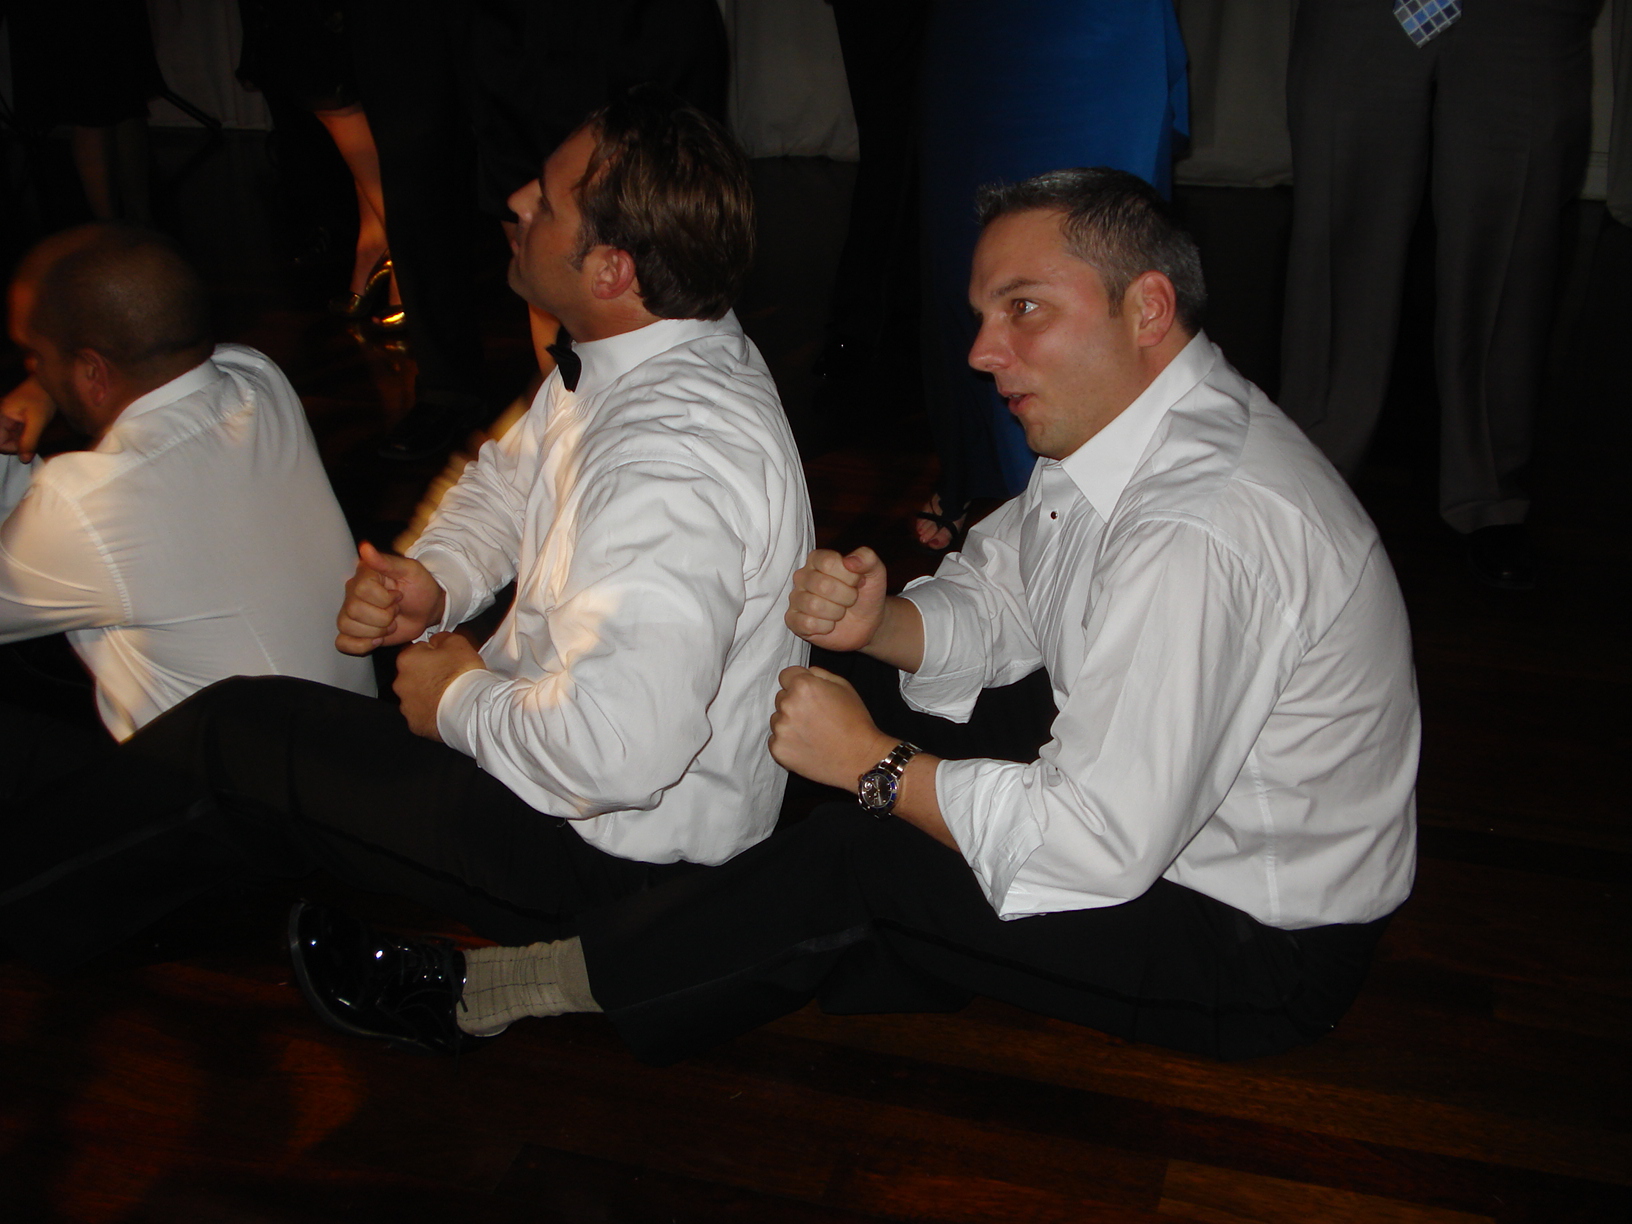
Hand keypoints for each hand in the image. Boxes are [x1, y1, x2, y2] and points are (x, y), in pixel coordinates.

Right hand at [0, 376, 55, 462]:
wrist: (48, 383)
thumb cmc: (42, 397)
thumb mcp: (37, 421)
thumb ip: (29, 440)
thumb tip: (23, 460)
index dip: (13, 449)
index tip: (28, 444)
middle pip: (4, 443)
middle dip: (19, 444)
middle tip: (34, 434)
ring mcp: (6, 421)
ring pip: (11, 441)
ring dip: (24, 440)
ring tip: (35, 427)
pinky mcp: (14, 422)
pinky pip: (17, 436)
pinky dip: (26, 436)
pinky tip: (34, 427)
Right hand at [336, 541, 447, 654]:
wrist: (427, 610)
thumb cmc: (420, 588)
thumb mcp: (410, 571)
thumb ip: (387, 562)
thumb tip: (365, 548)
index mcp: (364, 575)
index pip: (362, 590)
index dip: (384, 599)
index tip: (398, 596)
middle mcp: (352, 593)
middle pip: (354, 610)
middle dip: (383, 617)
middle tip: (395, 611)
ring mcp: (351, 613)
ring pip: (347, 626)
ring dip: (375, 631)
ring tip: (389, 624)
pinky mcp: (354, 632)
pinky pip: (342, 642)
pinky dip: (360, 645)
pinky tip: (377, 640)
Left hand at [394, 631, 484, 738]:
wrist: (469, 708)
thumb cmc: (462, 675)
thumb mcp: (457, 642)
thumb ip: (441, 637)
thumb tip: (436, 640)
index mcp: (407, 659)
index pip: (417, 650)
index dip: (434, 653)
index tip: (446, 659)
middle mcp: (401, 682)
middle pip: (414, 674)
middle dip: (428, 674)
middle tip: (449, 677)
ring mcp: (406, 705)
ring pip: (416, 695)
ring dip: (428, 694)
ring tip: (449, 695)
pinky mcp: (415, 723)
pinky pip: (421, 714)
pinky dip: (431, 712)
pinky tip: (445, 709)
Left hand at [769, 665, 893, 790]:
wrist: (859, 758)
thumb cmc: (855, 721)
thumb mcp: (844, 686)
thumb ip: (819, 674)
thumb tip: (805, 673)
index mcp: (802, 686)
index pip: (786, 676)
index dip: (798, 684)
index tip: (809, 695)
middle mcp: (787, 705)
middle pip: (781, 698)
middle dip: (794, 704)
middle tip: (814, 717)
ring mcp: (780, 728)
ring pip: (777, 719)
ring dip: (789, 724)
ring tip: (812, 734)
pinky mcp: (778, 749)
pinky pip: (776, 740)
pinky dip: (788, 743)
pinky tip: (806, 746)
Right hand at [785, 547, 888, 652]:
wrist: (867, 623)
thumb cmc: (866, 593)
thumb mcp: (876, 572)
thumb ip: (867, 558)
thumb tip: (849, 561)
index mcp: (818, 559)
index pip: (829, 563)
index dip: (849, 576)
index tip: (856, 582)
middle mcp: (802, 576)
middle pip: (822, 585)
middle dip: (846, 597)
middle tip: (850, 600)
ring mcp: (796, 598)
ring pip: (814, 605)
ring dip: (836, 612)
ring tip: (840, 611)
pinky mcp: (793, 620)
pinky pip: (807, 623)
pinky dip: (826, 627)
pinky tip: (830, 624)